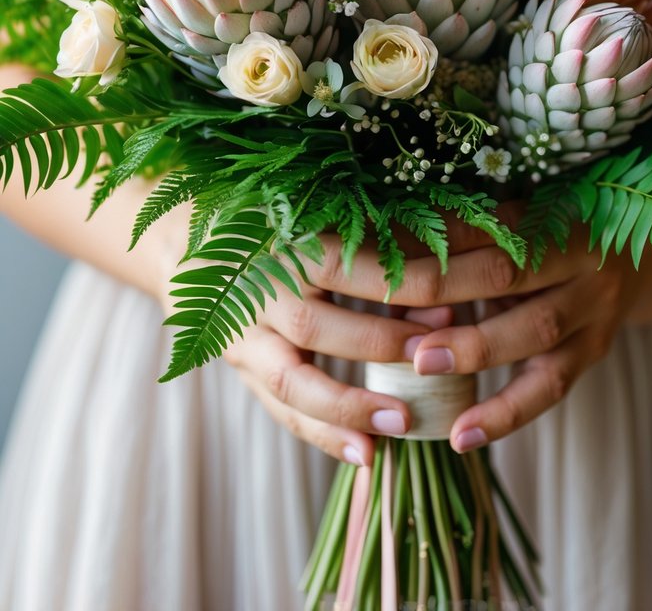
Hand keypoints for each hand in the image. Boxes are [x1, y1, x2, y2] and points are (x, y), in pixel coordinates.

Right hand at [154, 206, 453, 465]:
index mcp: (281, 240)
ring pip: (291, 379)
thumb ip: (371, 230)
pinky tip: (366, 454)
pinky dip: (323, 434)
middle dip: (380, 346)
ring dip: (350, 406)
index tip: (451, 306)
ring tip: (405, 424)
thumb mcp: (314, 210)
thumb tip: (450, 248)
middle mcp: (255, 289)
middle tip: (435, 359)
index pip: (347, 268)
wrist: (187, 241)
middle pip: (316, 326)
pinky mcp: (238, 365)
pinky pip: (279, 408)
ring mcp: (241, 333)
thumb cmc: (273, 217)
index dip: (397, 289)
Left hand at [310, 229, 651, 450]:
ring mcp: (593, 306)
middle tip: (384, 303)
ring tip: (420, 366)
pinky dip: (505, 414)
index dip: (428, 236)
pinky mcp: (596, 350)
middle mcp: (578, 254)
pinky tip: (461, 436)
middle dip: (444, 289)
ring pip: (534, 331)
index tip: (372, 249)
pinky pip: (550, 387)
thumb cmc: (557, 229)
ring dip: (474, 348)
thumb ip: (467, 234)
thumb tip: (385, 253)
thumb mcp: (521, 219)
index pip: (479, 222)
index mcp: (549, 210)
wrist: (648, 248)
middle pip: (507, 271)